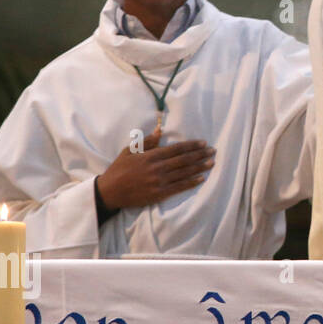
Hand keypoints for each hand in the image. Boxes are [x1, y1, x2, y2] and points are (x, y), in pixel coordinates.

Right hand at [95, 127, 214, 209]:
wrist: (109, 191)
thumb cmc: (119, 169)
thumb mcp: (129, 151)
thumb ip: (146, 141)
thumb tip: (160, 130)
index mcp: (151, 156)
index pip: (177, 149)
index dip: (192, 145)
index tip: (203, 143)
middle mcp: (157, 168)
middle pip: (184, 160)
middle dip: (200, 155)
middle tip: (213, 151)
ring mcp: (159, 181)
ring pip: (184, 173)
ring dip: (200, 167)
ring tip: (212, 162)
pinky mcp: (159, 194)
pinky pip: (179, 187)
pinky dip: (192, 182)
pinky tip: (201, 178)